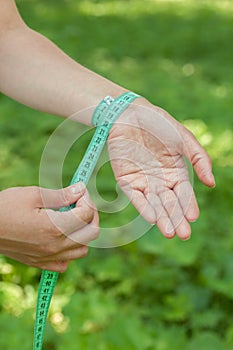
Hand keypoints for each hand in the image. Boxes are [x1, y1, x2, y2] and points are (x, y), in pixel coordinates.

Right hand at [0, 183, 98, 271]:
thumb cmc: (5, 207)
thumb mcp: (33, 194)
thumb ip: (61, 195)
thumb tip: (81, 189)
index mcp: (55, 227)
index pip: (87, 214)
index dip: (86, 198)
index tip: (78, 191)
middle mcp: (55, 246)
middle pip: (91, 233)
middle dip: (91, 214)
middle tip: (80, 203)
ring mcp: (48, 258)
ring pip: (82, 250)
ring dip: (83, 233)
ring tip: (71, 219)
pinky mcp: (40, 263)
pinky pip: (66, 263)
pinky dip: (69, 250)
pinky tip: (60, 237)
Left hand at [108, 98, 214, 239]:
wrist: (130, 113)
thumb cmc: (159, 124)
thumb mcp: (183, 138)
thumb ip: (198, 159)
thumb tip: (211, 183)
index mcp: (175, 172)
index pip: (184, 193)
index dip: (189, 205)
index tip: (193, 218)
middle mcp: (160, 180)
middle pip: (170, 203)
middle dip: (176, 218)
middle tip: (182, 234)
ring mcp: (143, 181)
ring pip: (153, 204)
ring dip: (161, 218)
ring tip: (169, 232)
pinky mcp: (126, 179)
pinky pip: (135, 196)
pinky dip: (142, 206)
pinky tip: (151, 218)